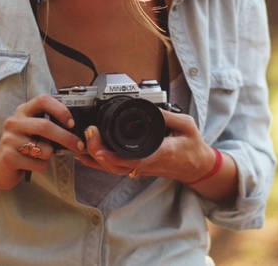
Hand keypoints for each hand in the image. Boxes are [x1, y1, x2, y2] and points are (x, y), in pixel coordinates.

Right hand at [0, 93, 83, 190]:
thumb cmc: (24, 146)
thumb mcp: (34, 130)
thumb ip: (50, 124)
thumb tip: (76, 129)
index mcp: (23, 111)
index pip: (43, 100)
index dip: (60, 110)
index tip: (71, 123)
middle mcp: (14, 122)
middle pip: (45, 126)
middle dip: (66, 137)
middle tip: (79, 145)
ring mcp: (8, 139)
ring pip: (44, 148)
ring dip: (50, 155)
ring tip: (41, 155)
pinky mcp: (8, 157)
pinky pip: (38, 163)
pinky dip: (42, 166)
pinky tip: (32, 164)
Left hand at [76, 109, 215, 181]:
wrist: (197, 167)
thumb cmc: (193, 147)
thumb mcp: (187, 125)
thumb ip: (168, 115)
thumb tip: (149, 107)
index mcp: (159, 153)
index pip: (130, 157)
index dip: (109, 152)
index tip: (96, 136)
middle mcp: (147, 165)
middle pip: (115, 165)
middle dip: (96, 151)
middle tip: (87, 133)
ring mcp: (140, 169)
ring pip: (112, 169)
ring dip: (94, 159)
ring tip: (80, 143)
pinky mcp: (137, 169)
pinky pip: (114, 169)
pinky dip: (99, 162)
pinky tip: (87, 154)